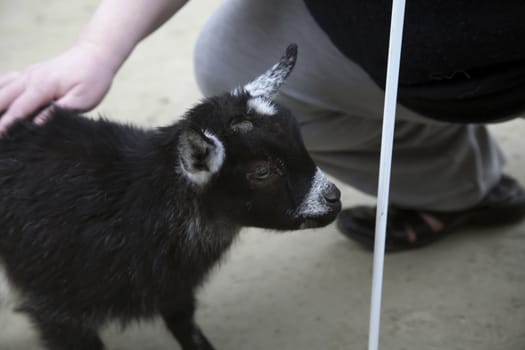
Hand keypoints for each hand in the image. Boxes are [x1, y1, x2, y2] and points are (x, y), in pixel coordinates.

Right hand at [0, 41, 117, 133]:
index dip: (6, 124)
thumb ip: (60, 111)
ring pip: (1, 88)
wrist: (94, 55)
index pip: (19, 109)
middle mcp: (30, 77)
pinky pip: (5, 81)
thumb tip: (38, 123)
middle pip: (3, 98)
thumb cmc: (93, 80)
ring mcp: (28, 73)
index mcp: (43, 86)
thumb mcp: (83, 100)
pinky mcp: (29, 73)